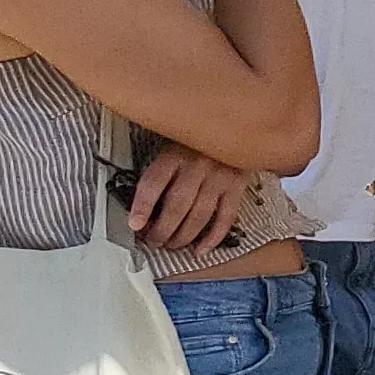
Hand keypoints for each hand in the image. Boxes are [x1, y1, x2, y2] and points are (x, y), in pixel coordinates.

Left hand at [126, 141, 251, 253]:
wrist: (239, 125)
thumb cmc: (199, 140)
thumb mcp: (174, 142)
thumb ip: (161, 167)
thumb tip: (143, 202)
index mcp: (175, 153)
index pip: (154, 182)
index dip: (142, 206)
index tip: (135, 224)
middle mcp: (198, 166)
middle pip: (177, 205)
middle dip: (162, 230)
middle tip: (154, 240)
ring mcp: (220, 177)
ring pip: (199, 216)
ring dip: (183, 237)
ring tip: (172, 245)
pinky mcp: (237, 187)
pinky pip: (226, 218)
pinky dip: (213, 238)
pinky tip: (201, 249)